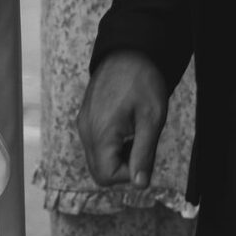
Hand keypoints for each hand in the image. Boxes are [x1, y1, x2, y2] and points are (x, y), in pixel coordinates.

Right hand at [78, 52, 168, 189]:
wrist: (128, 51)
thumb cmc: (143, 82)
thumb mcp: (152, 119)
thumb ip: (144, 153)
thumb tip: (140, 184)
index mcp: (100, 132)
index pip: (106, 176)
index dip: (128, 173)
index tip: (143, 154)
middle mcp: (86, 130)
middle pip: (99, 172)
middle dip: (122, 167)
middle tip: (140, 144)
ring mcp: (83, 123)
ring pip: (96, 158)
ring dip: (117, 156)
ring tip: (134, 133)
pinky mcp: (85, 117)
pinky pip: (94, 144)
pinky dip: (110, 145)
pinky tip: (125, 126)